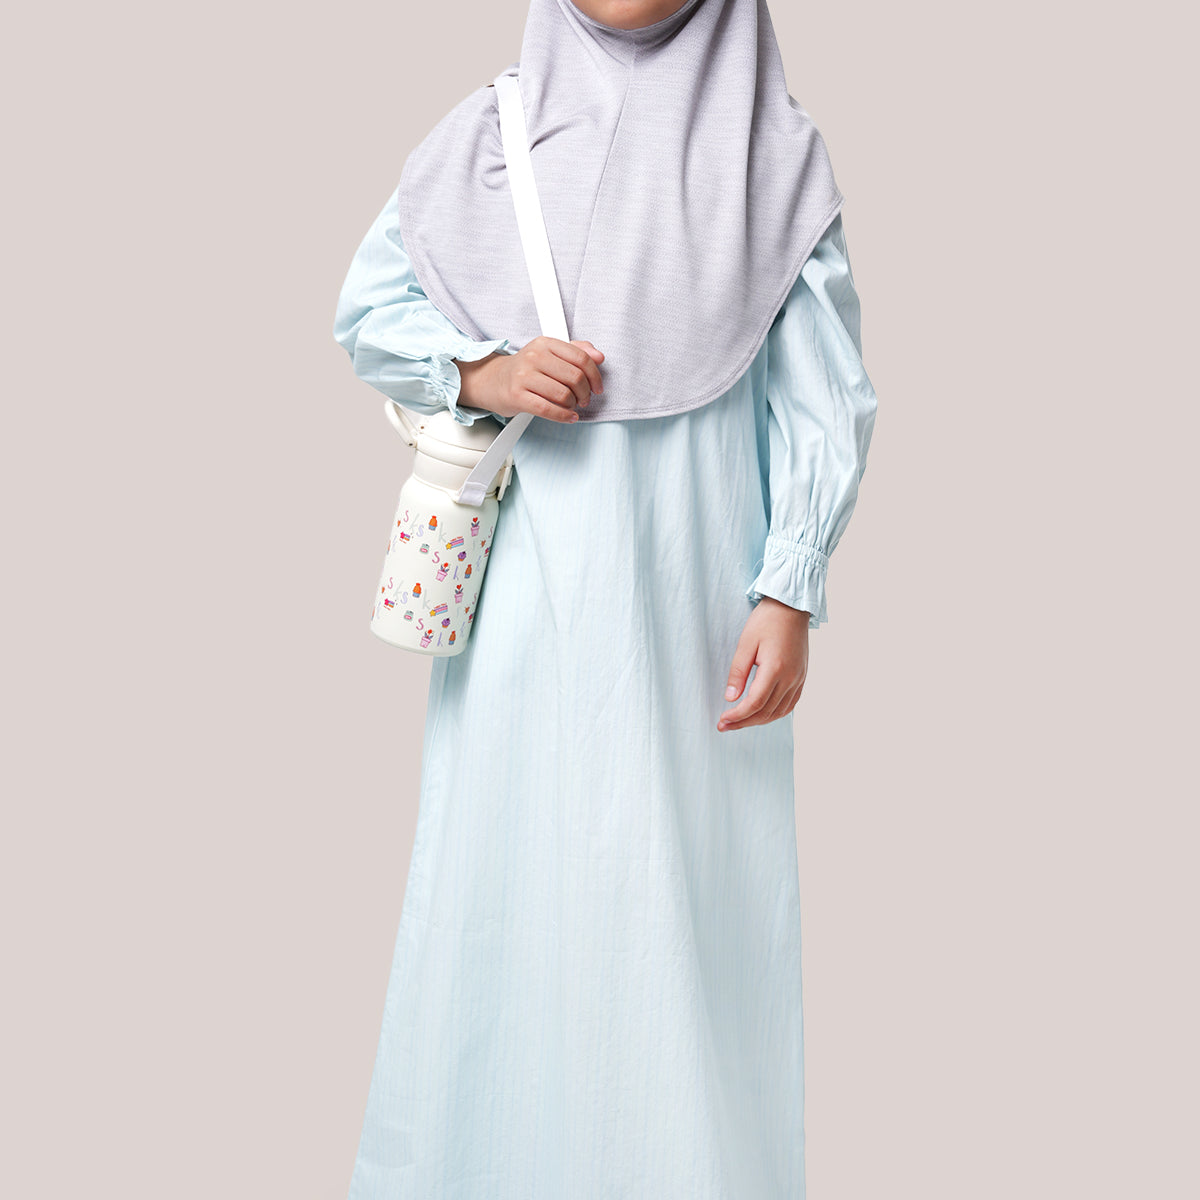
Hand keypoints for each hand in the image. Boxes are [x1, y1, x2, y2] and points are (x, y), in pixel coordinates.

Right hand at [456, 337, 604, 422]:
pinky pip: (548, 409)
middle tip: (584, 399)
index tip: (597, 387)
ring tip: (571, 406)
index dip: (595, 376)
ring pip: (563, 394)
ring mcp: (524, 376)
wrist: (493, 380)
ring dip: (573, 405)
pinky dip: (563, 416)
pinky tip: (569, 416)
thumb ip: (576, 351)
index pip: (581, 358)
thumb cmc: (525, 370)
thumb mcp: (549, 353)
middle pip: (575, 377)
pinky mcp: (517, 396)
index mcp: (545, 343)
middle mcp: (534, 357)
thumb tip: (599, 356)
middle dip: (585, 393)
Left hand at [718, 596, 810, 731]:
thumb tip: (731, 698)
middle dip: (743, 722)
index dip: (737, 716)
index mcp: (775, 669)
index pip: (754, 703)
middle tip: (725, 726)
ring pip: (779, 712)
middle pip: (766, 712)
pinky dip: (774, 714)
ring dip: (758, 721)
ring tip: (740, 722)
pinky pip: (790, 704)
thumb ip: (738, 673)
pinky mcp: (802, 677)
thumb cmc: (766, 621)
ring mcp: (798, 679)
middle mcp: (790, 678)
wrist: (791, 608)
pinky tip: (762, 714)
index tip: (723, 720)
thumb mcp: (745, 644)